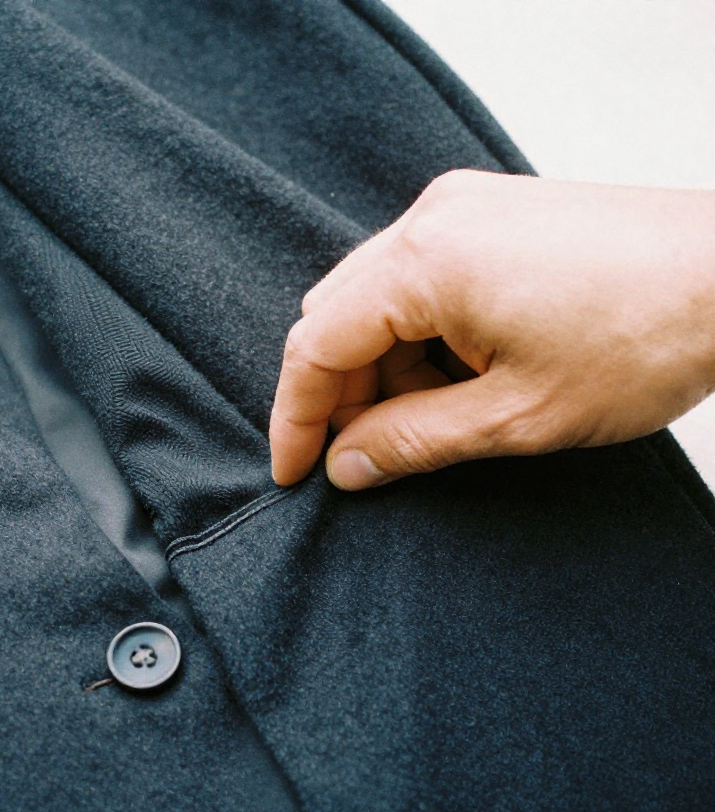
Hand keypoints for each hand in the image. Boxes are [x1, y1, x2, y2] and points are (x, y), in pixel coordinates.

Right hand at [269, 170, 714, 489]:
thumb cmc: (648, 334)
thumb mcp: (517, 415)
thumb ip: (413, 442)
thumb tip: (346, 465)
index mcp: (425, 261)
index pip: (315, 342)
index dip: (297, 415)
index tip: (295, 471)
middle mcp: (432, 218)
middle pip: (339, 314)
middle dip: (342, 392)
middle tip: (366, 455)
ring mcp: (464, 208)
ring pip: (378, 297)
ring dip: (386, 365)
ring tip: (433, 419)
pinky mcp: (494, 214)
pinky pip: (423, 276)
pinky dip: (422, 334)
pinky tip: (462, 374)